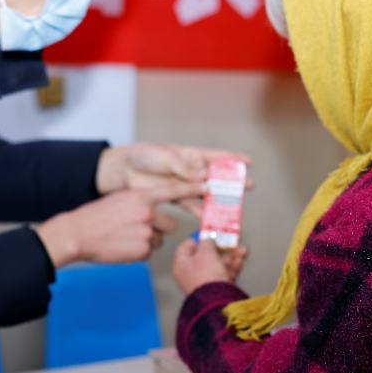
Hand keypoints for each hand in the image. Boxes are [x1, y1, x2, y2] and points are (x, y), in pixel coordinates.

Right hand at [36, 180, 203, 267]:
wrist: (77, 234)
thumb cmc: (95, 217)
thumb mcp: (119, 200)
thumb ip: (140, 203)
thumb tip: (153, 212)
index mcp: (141, 197)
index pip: (173, 190)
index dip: (193, 188)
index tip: (208, 186)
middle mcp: (147, 213)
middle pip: (169, 225)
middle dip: (158, 229)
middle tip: (135, 229)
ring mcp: (146, 233)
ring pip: (158, 240)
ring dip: (147, 241)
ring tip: (125, 238)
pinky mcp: (142, 250)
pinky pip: (148, 253)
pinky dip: (137, 252)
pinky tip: (122, 247)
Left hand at [96, 143, 251, 216]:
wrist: (123, 171)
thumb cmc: (144, 156)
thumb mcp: (166, 157)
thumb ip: (185, 169)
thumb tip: (204, 178)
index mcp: (191, 154)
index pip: (216, 156)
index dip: (232, 158)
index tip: (248, 162)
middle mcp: (191, 170)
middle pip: (215, 177)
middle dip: (232, 182)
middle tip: (247, 187)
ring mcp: (184, 184)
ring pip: (205, 194)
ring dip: (218, 200)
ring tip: (231, 208)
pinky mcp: (174, 197)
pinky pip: (191, 205)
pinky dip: (199, 211)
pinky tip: (208, 218)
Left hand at [172, 238, 248, 295]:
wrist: (217, 301)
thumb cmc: (206, 276)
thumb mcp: (205, 251)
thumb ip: (207, 241)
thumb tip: (208, 240)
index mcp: (182, 264)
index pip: (187, 246)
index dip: (198, 238)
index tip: (208, 232)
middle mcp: (191, 274)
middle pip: (206, 255)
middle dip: (220, 247)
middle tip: (229, 241)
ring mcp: (204, 282)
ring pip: (218, 264)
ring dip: (231, 256)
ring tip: (242, 250)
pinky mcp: (217, 289)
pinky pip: (225, 274)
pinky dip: (233, 267)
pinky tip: (240, 260)